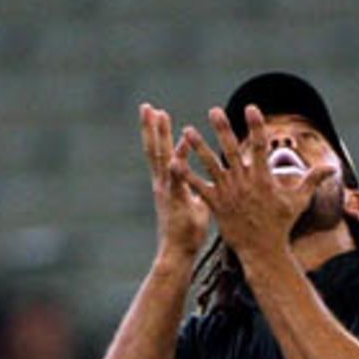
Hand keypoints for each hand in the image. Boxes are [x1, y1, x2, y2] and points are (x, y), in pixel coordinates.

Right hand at [139, 103, 209, 260]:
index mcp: (167, 183)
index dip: (161, 134)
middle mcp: (162, 183)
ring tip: (158, 114)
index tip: (160, 114)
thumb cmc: (188, 232)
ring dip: (159, 135)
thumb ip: (199, 190)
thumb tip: (212, 183)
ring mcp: (166, 190)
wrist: (177, 253)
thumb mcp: (196, 205)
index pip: (163, 153)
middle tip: (147, 106)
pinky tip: (178, 147)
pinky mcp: (174, 199)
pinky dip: (177, 161)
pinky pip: (177, 177)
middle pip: (155, 149)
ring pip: (160, 157)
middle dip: (151, 127)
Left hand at [179, 105, 330, 261]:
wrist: (263, 251)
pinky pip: (199, 188)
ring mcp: (228, 194)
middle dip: (222, 129)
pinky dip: (186, 175)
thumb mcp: (299, 201)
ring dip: (199, 147)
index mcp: (263, 178)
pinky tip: (174, 162)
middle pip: (231, 151)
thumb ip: (313, 180)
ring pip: (211, 166)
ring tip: (187, 131)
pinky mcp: (216, 205)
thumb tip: (333, 168)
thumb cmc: (281, 225)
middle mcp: (244, 183)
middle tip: (214, 111)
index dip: (255, 126)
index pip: (260, 146)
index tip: (250, 108)